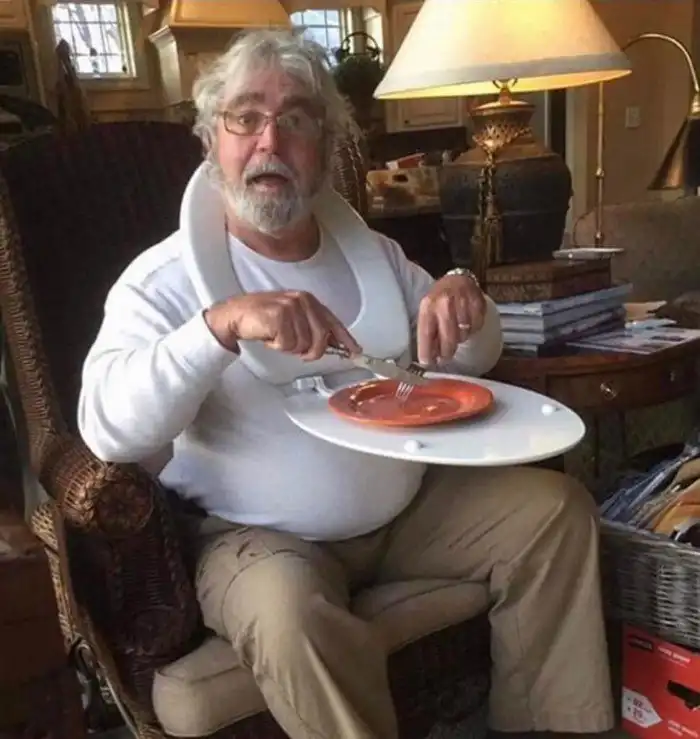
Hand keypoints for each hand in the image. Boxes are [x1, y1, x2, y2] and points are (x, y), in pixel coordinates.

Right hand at [204, 290, 360, 360]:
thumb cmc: (263, 319)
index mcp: (309, 301)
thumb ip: (313, 329)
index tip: (355, 351)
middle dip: (310, 351)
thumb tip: (333, 344)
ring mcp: (290, 307)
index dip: (345, 339)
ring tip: (277, 337)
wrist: (236, 315)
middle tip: (295, 350)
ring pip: (304, 345)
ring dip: (289, 348)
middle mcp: (302, 301)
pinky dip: (277, 346)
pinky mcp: (279, 316)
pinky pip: (287, 345)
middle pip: (321, 338)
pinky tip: (269, 336)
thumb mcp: (293, 321)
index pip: (333, 322)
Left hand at [416, 273, 486, 364]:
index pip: (426, 334)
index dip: (426, 352)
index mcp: (428, 306)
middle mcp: (444, 304)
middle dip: (446, 352)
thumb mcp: (427, 311)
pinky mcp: (478, 303)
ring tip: (456, 330)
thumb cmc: (439, 299)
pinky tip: (467, 322)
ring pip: (463, 335)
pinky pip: (476, 327)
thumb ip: (427, 333)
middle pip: (448, 340)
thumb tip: (429, 358)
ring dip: (459, 338)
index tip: (427, 363)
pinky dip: (472, 329)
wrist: (457, 279)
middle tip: (445, 356)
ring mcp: (462, 303)